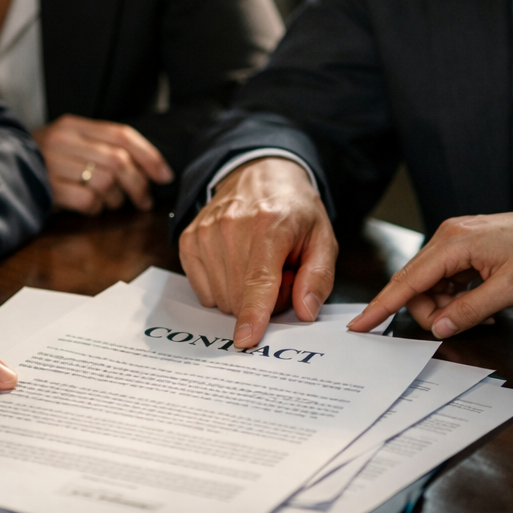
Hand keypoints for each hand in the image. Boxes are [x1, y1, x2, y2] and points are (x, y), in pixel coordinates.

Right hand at [33, 115, 173, 214]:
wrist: (0, 171)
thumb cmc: (45, 162)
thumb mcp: (72, 144)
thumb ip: (104, 147)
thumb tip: (151, 169)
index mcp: (73, 125)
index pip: (122, 135)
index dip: (149, 156)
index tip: (164, 175)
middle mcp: (63, 140)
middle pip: (118, 160)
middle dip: (139, 184)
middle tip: (144, 200)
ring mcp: (52, 164)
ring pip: (106, 182)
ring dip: (116, 199)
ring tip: (110, 203)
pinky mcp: (46, 189)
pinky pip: (87, 201)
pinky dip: (96, 209)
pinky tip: (90, 208)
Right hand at [179, 158, 336, 348]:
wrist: (259, 172)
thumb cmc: (294, 210)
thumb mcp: (322, 237)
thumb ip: (318, 276)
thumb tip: (304, 312)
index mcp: (270, 224)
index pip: (258, 279)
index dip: (252, 313)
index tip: (245, 339)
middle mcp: (232, 226)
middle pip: (239, 296)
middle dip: (263, 302)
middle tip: (279, 275)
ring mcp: (205, 232)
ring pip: (220, 298)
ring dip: (241, 295)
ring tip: (258, 266)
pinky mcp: (189, 239)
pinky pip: (203, 291)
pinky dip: (222, 288)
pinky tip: (236, 265)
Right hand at [348, 207, 512, 337]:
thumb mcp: (510, 290)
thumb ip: (471, 310)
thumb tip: (439, 328)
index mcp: (453, 242)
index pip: (408, 280)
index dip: (382, 305)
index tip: (360, 325)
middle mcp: (446, 236)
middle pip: (415, 284)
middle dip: (429, 311)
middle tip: (459, 326)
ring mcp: (453, 240)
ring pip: (429, 283)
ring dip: (445, 305)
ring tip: (480, 315)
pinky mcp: (461, 246)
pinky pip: (443, 277)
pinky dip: (454, 295)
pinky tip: (478, 304)